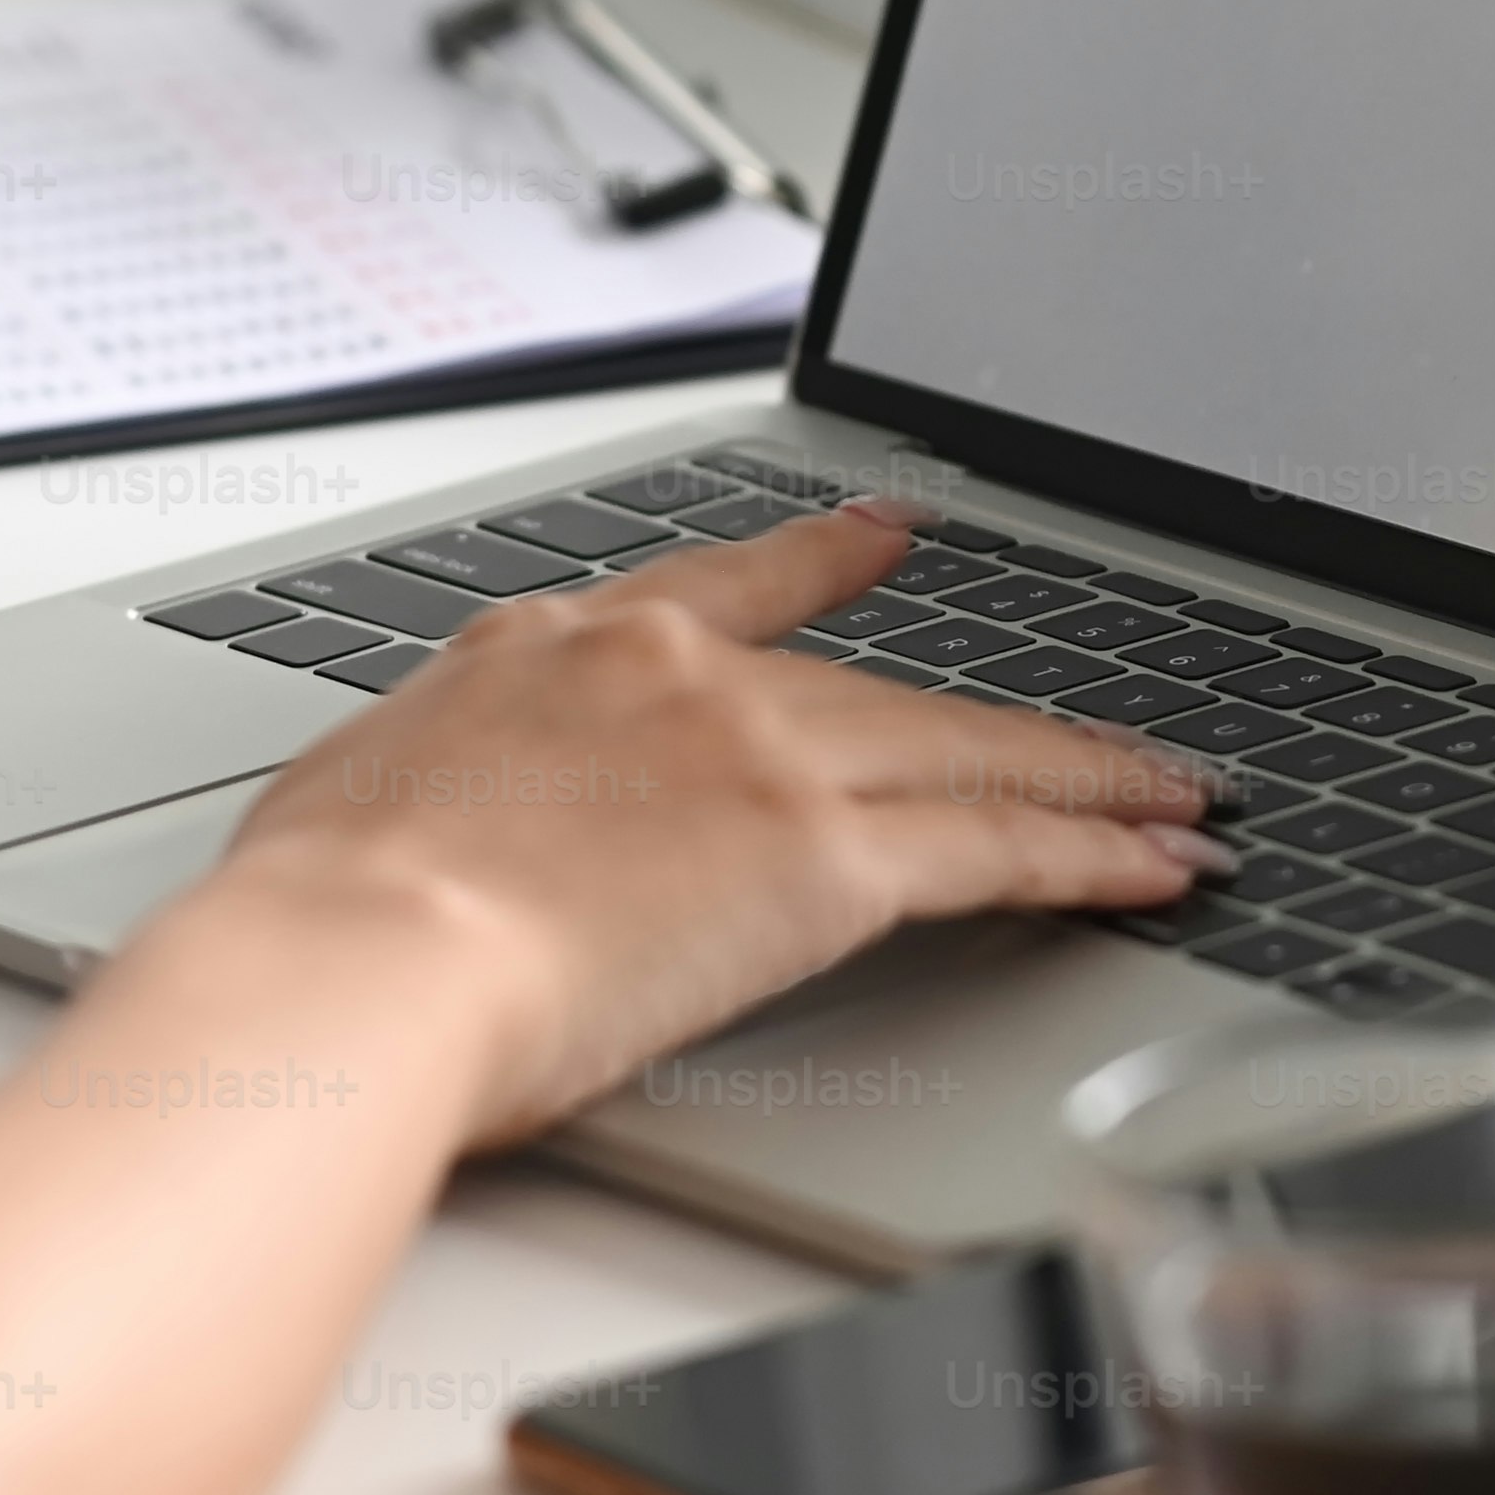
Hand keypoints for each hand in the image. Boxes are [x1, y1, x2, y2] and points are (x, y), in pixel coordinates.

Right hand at [157, 502, 1220, 1141]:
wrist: (351, 959)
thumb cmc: (316, 920)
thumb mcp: (360, 808)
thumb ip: (443, 805)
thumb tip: (423, 849)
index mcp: (557, 654)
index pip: (729, 586)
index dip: (824, 563)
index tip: (885, 534)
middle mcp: (678, 677)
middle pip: (883, 688)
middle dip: (1008, 721)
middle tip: (1107, 728)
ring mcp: (761, 757)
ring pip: (968, 756)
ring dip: (1091, 783)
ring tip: (1178, 800)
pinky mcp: (823, 860)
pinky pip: (994, 850)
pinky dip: (1092, 856)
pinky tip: (1155, 867)